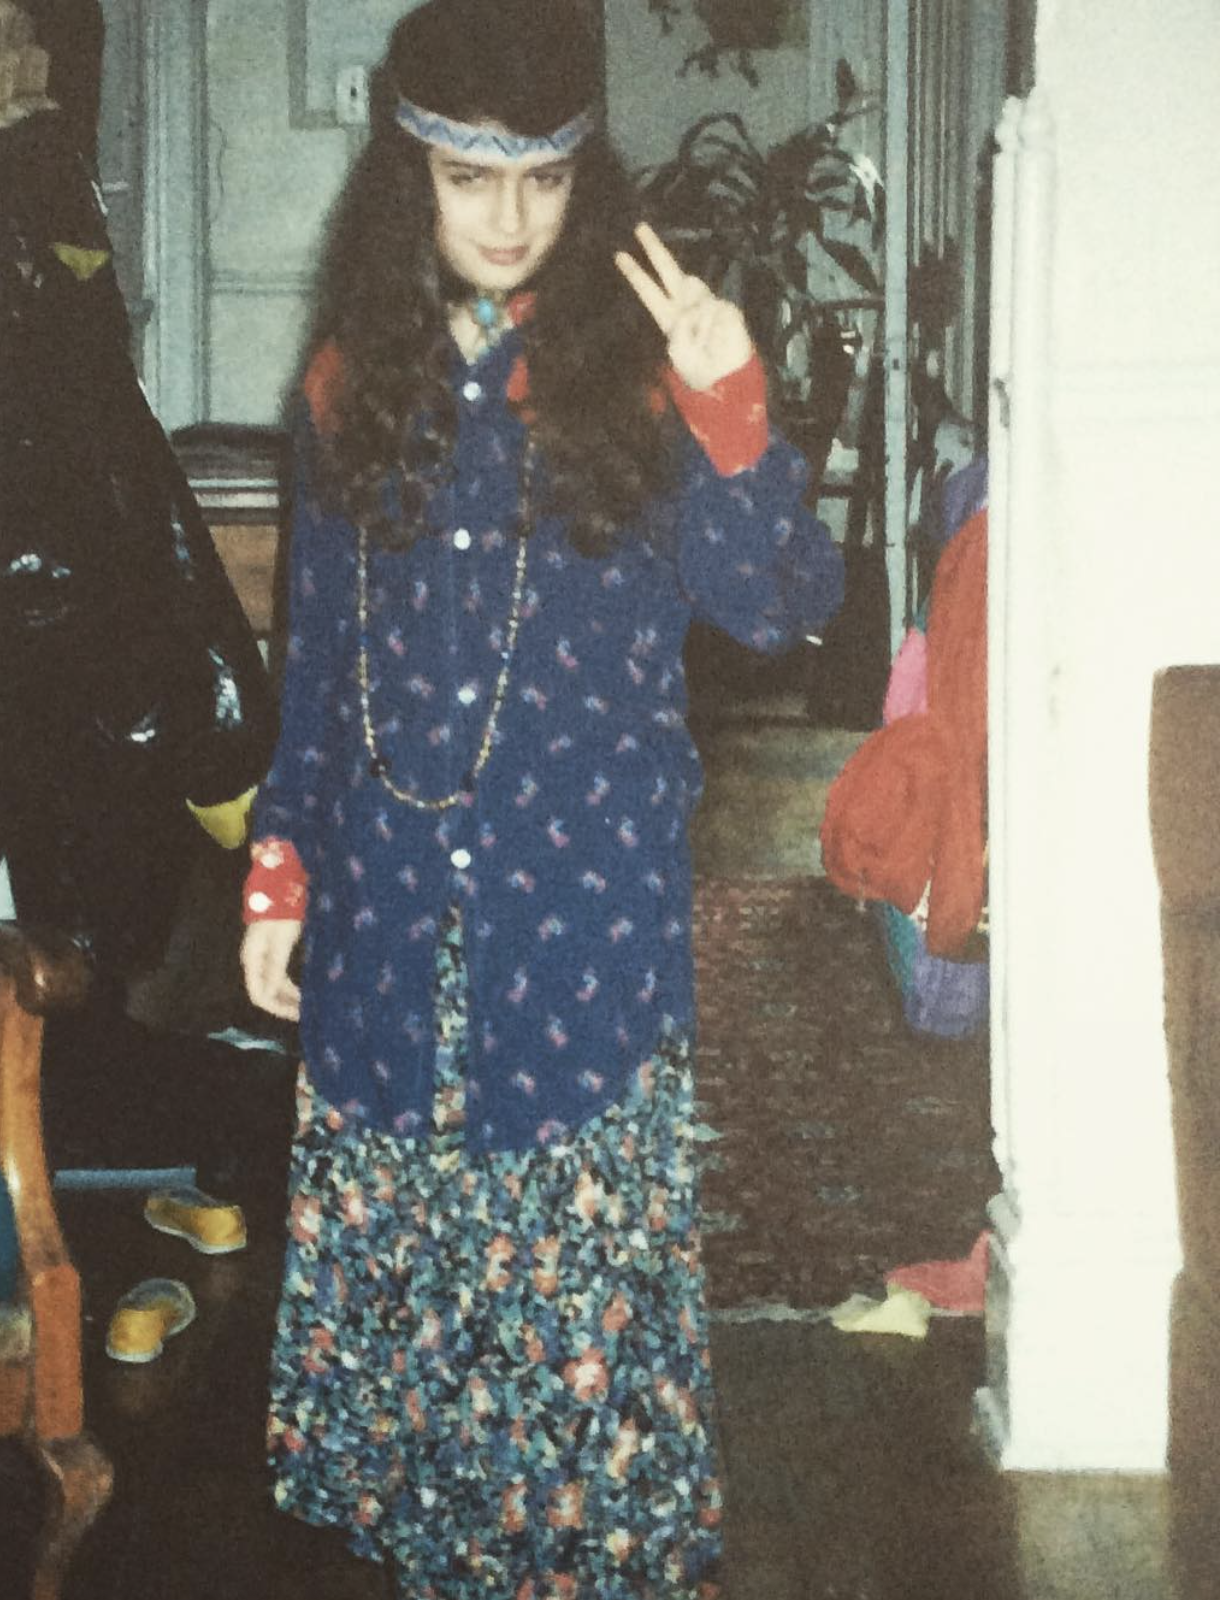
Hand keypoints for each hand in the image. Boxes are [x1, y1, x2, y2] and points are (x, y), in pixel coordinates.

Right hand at [241, 919, 302, 1021]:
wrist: (279, 888)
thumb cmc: (281, 913)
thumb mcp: (282, 941)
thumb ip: (275, 967)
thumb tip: (270, 994)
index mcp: (252, 959)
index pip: (258, 994)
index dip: (275, 1008)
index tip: (295, 1015)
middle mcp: (254, 961)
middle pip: (265, 992)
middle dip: (283, 1005)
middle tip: (305, 1015)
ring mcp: (262, 957)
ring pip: (272, 986)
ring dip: (287, 998)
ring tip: (307, 1007)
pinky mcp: (272, 952)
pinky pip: (278, 976)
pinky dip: (289, 986)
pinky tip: (303, 993)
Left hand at [615, 222, 753, 392]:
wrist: (727, 382)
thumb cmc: (700, 370)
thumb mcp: (678, 351)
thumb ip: (679, 327)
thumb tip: (694, 309)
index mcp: (669, 316)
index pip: (649, 291)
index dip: (636, 273)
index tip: (620, 254)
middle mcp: (686, 305)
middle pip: (669, 271)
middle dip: (655, 250)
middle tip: (639, 227)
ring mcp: (707, 303)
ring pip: (691, 292)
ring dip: (693, 321)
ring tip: (701, 344)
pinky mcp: (726, 308)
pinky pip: (709, 312)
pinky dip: (707, 330)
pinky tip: (713, 342)